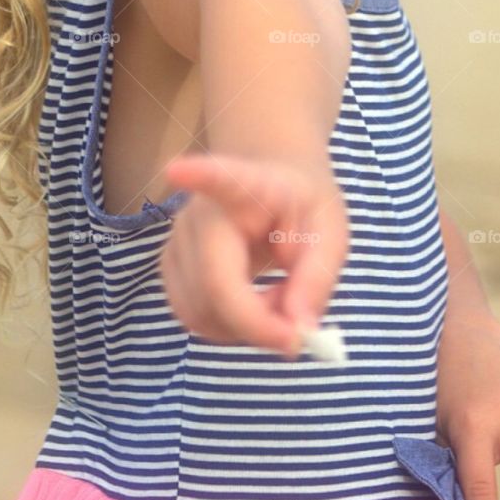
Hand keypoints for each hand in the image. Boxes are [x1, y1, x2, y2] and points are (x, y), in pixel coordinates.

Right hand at [159, 150, 349, 357]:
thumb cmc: (300, 204)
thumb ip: (317, 278)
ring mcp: (176, 241)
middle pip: (214, 289)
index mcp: (247, 188)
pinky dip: (231, 327)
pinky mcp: (170, 268)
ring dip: (246, 328)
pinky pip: (195, 317)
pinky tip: (257, 304)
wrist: (271, 184)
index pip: (219, 179)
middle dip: (260, 322)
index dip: (197, 175)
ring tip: (279, 300)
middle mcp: (199, 213)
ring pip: (200, 314)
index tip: (176, 168)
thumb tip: (298, 331)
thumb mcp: (330, 232)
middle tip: (299, 314)